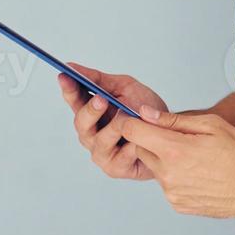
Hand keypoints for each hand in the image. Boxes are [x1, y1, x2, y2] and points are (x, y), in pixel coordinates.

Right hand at [59, 63, 168, 181]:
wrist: (169, 132)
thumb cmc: (143, 109)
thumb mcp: (124, 87)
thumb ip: (100, 79)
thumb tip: (72, 67)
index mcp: (90, 112)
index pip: (74, 100)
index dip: (69, 89)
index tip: (65, 76)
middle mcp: (91, 134)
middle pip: (81, 123)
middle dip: (91, 110)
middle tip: (101, 99)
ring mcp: (101, 152)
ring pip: (100, 141)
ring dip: (115, 127)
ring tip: (128, 117)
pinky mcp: (115, 168)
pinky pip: (120, 157)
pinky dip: (130, 146)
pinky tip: (137, 141)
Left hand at [120, 108, 234, 218]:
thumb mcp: (211, 125)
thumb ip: (174, 120)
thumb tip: (147, 114)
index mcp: (174, 150)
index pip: (132, 131)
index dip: (132, 121)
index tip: (139, 119)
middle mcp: (168, 174)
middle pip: (141, 149)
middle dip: (152, 140)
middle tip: (179, 138)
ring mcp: (172, 193)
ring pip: (155, 168)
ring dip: (165, 160)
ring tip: (195, 158)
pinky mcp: (178, 204)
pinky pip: (167, 185)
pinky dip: (176, 177)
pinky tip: (198, 173)